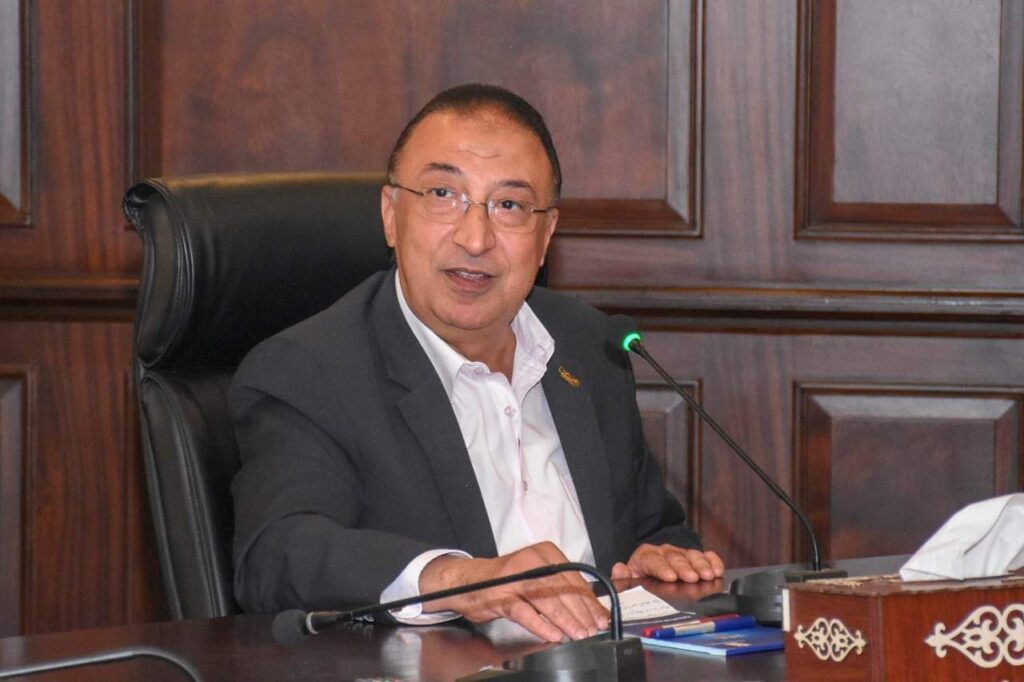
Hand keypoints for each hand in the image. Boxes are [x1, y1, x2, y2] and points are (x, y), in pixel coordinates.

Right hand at [418, 541, 608, 642]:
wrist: (470, 581)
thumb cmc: (509, 580)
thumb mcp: (539, 577)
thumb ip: (563, 588)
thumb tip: (592, 610)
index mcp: (546, 553)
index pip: (574, 579)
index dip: (589, 601)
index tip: (601, 618)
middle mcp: (532, 560)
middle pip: (563, 589)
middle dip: (580, 614)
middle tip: (592, 631)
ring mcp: (515, 577)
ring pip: (546, 600)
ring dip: (565, 620)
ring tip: (577, 635)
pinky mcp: (501, 594)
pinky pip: (525, 612)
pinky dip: (541, 625)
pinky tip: (553, 635)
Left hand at [611, 544, 724, 582]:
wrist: (653, 565)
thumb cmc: (642, 575)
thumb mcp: (630, 577)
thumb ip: (623, 576)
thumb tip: (619, 569)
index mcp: (646, 557)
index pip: (653, 560)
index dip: (662, 568)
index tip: (670, 577)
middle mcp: (665, 552)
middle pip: (675, 558)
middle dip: (684, 567)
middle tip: (692, 577)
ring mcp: (681, 554)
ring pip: (691, 556)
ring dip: (701, 565)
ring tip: (708, 576)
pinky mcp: (694, 556)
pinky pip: (705, 555)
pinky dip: (712, 561)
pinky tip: (717, 570)